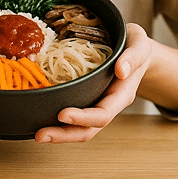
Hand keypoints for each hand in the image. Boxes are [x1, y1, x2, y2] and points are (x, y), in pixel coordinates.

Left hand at [35, 23, 151, 143]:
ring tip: (37, 134)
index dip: (83, 118)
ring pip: (79, 127)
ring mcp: (97, 103)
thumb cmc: (135, 44)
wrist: (135, 49)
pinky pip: (74, 112)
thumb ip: (134, 56)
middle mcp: (109, 103)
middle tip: (40, 134)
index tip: (62, 114)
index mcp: (122, 94)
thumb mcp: (140, 43)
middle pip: (88, 129)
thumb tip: (122, 70)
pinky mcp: (87, 97)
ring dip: (59, 133)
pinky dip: (58, 120)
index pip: (103, 114)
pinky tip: (41, 116)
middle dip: (64, 134)